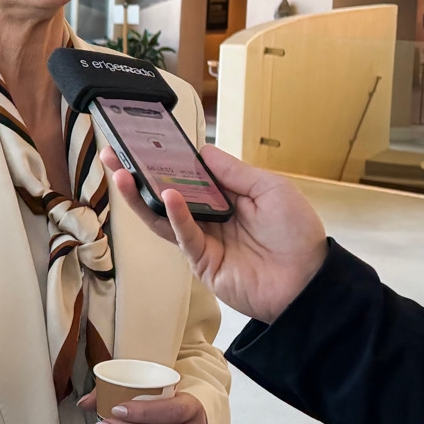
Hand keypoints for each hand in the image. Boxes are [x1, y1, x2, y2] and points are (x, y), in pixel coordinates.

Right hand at [100, 144, 327, 323]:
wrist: (310, 282)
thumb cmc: (297, 234)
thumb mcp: (271, 189)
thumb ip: (234, 172)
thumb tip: (202, 151)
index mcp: (226, 198)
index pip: (188, 174)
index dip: (167, 159)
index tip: (143, 141)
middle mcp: (209, 218)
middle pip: (166, 194)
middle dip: (138, 175)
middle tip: (113, 155)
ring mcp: (203, 241)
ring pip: (162, 216)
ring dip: (140, 196)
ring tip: (120, 173)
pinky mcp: (202, 262)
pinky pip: (183, 235)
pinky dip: (173, 215)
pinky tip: (166, 195)